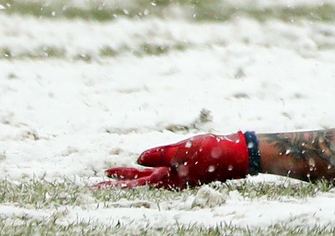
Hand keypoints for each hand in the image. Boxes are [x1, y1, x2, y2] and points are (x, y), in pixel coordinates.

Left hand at [103, 133, 254, 188]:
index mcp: (166, 179)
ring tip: (112, 173)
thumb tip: (138, 158)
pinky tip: (143, 164)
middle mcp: (168, 179)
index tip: (98, 182)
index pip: (135, 183)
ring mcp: (176, 174)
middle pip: (137, 182)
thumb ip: (160, 155)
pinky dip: (146, 168)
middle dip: (117, 181)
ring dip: (129, 175)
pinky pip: (159, 170)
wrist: (237, 155)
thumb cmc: (212, 153)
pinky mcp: (184, 168)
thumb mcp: (184, 151)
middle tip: (96, 184)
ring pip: (146, 176)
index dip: (116, 182)